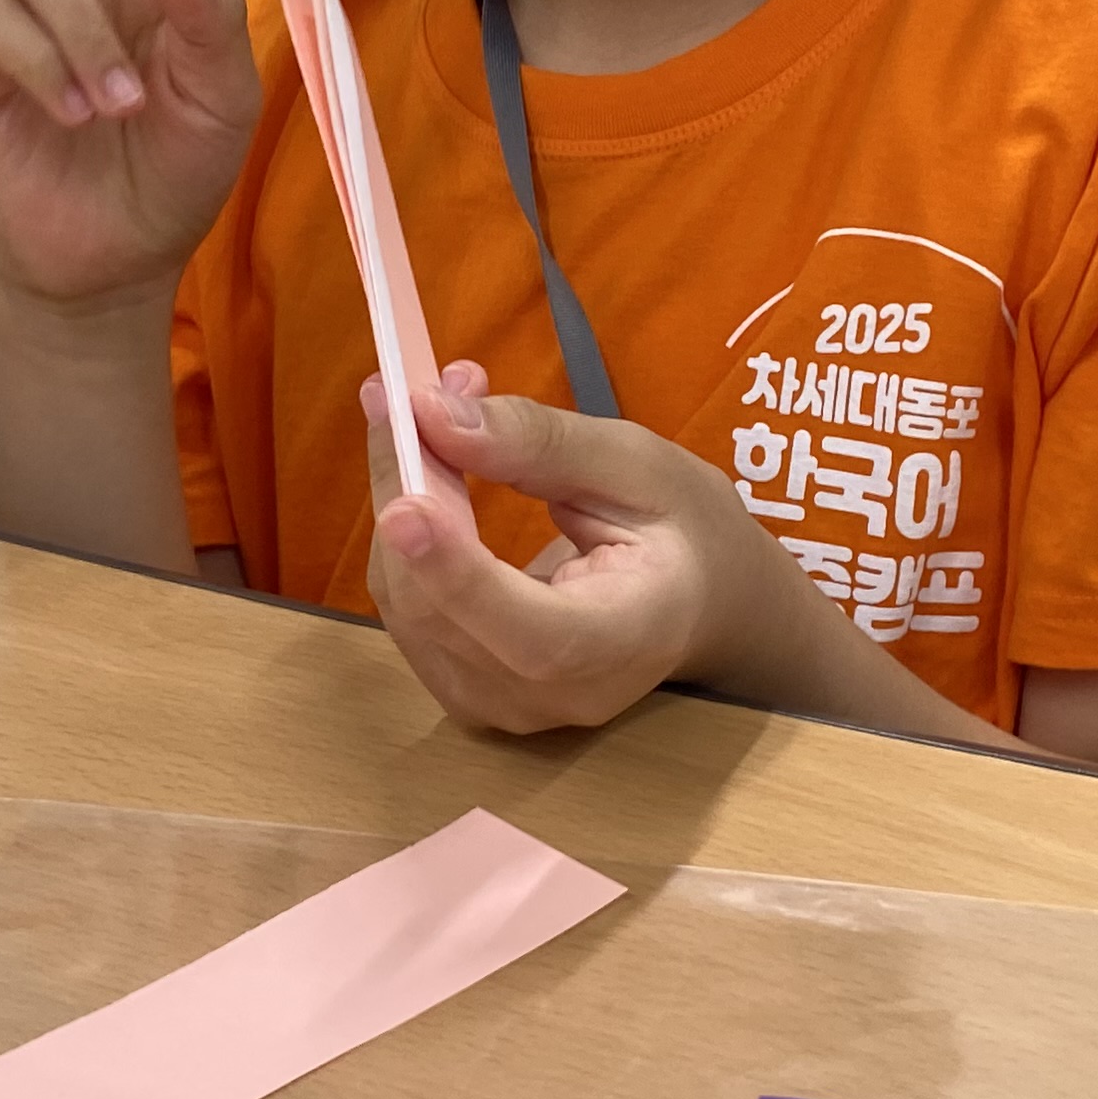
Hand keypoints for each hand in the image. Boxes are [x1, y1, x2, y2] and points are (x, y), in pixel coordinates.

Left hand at [359, 360, 855, 733]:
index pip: (532, 636)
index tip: (404, 504)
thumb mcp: (637, 462)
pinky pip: (406, 608)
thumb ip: (538, 442)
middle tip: (405, 391)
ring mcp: (502, 707)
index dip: (459, 576)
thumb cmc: (683, 529)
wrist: (701, 605)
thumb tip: (431, 415)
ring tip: (427, 414)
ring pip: (407, 605)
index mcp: (624, 644)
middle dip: (407, 491)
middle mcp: (554, 696)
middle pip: (442, 612)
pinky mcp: (464, 691)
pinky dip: (401, 533)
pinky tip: (423, 474)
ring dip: (397, 498)